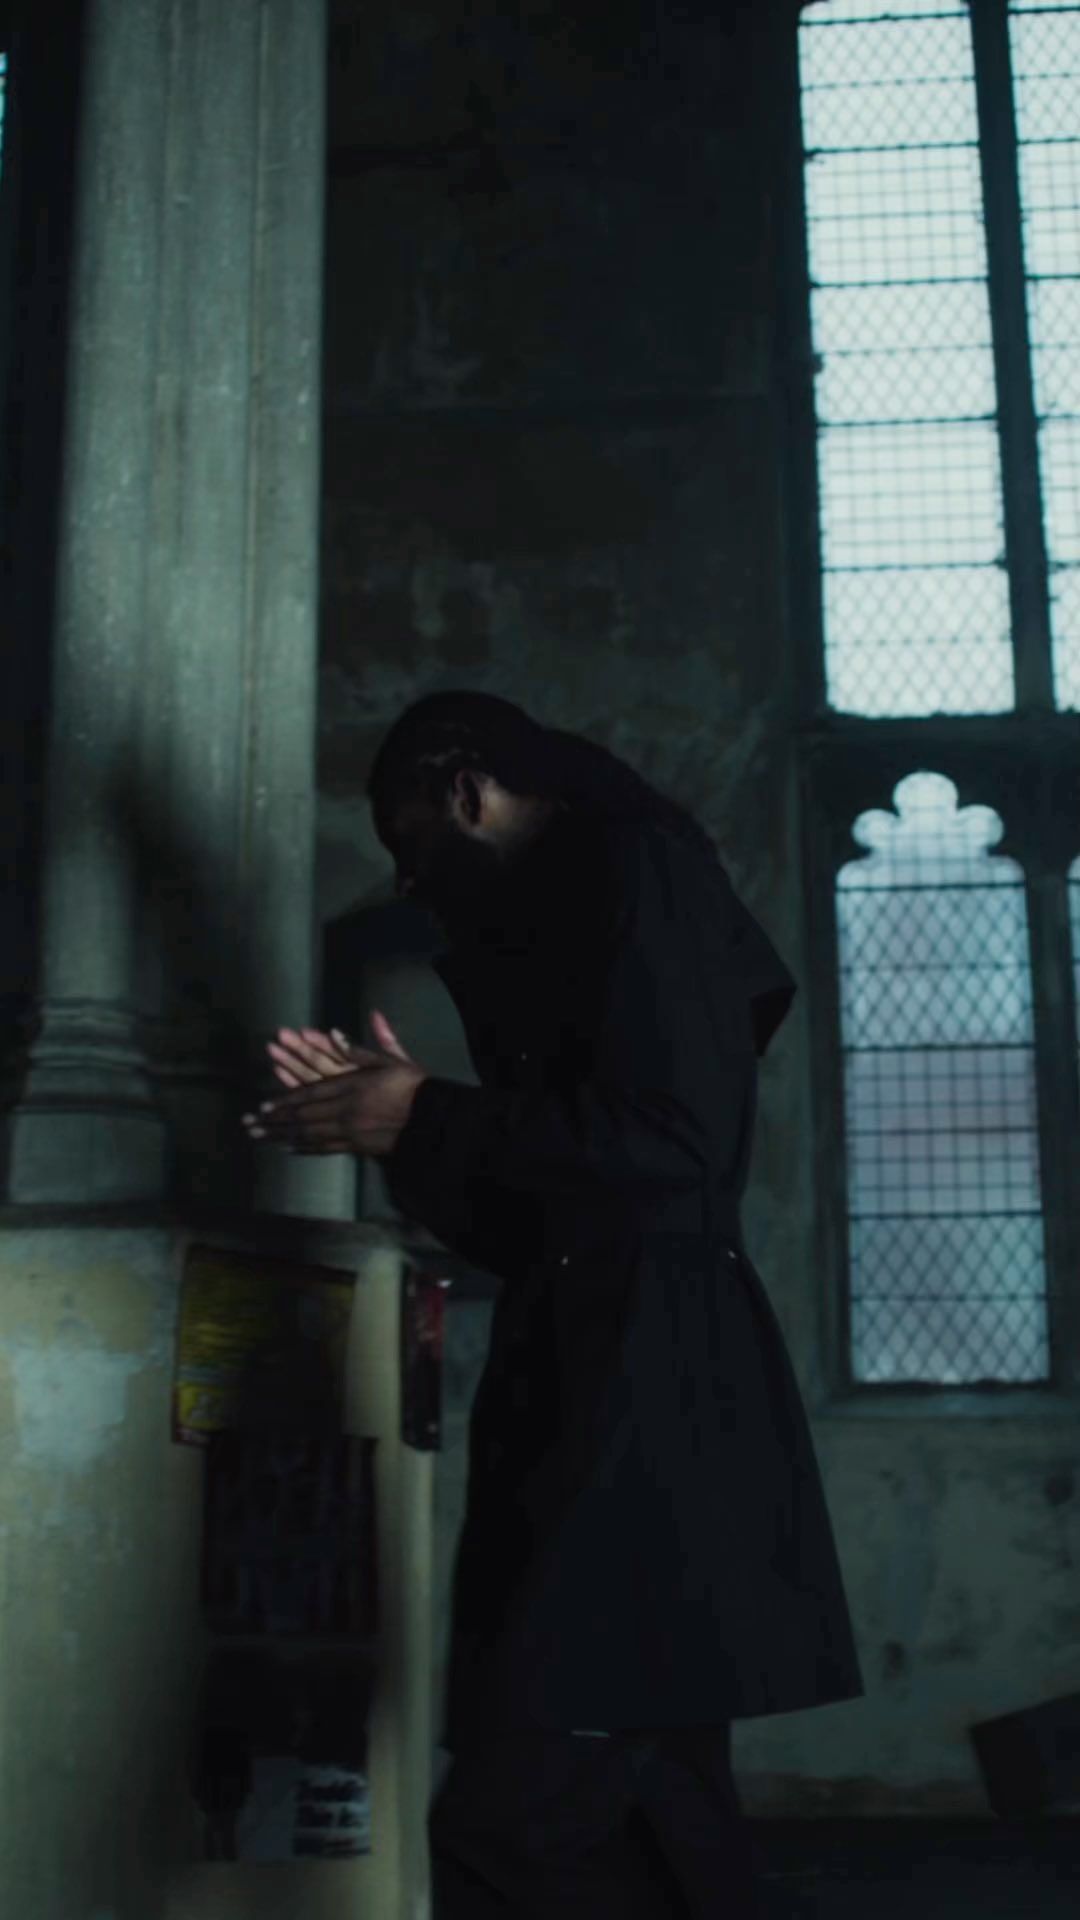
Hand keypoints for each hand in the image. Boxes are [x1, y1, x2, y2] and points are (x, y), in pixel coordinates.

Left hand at [244, 1011, 427, 1157]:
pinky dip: (305, 1148)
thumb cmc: (413, 1086)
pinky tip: (290, 1148)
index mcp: (350, 1088)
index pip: (308, 1095)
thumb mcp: (389, 1061)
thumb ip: (359, 1051)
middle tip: (248, 1125)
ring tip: (260, 1138)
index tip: (262, 1106)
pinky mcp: (358, 1147)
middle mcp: (345, 1112)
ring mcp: (350, 1132)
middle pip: (301, 1118)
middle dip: (272, 1122)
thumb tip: (333, 1033)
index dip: (283, 1101)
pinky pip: (326, 1148)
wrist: (432, 1119)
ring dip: (281, 1136)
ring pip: (308, 1136)